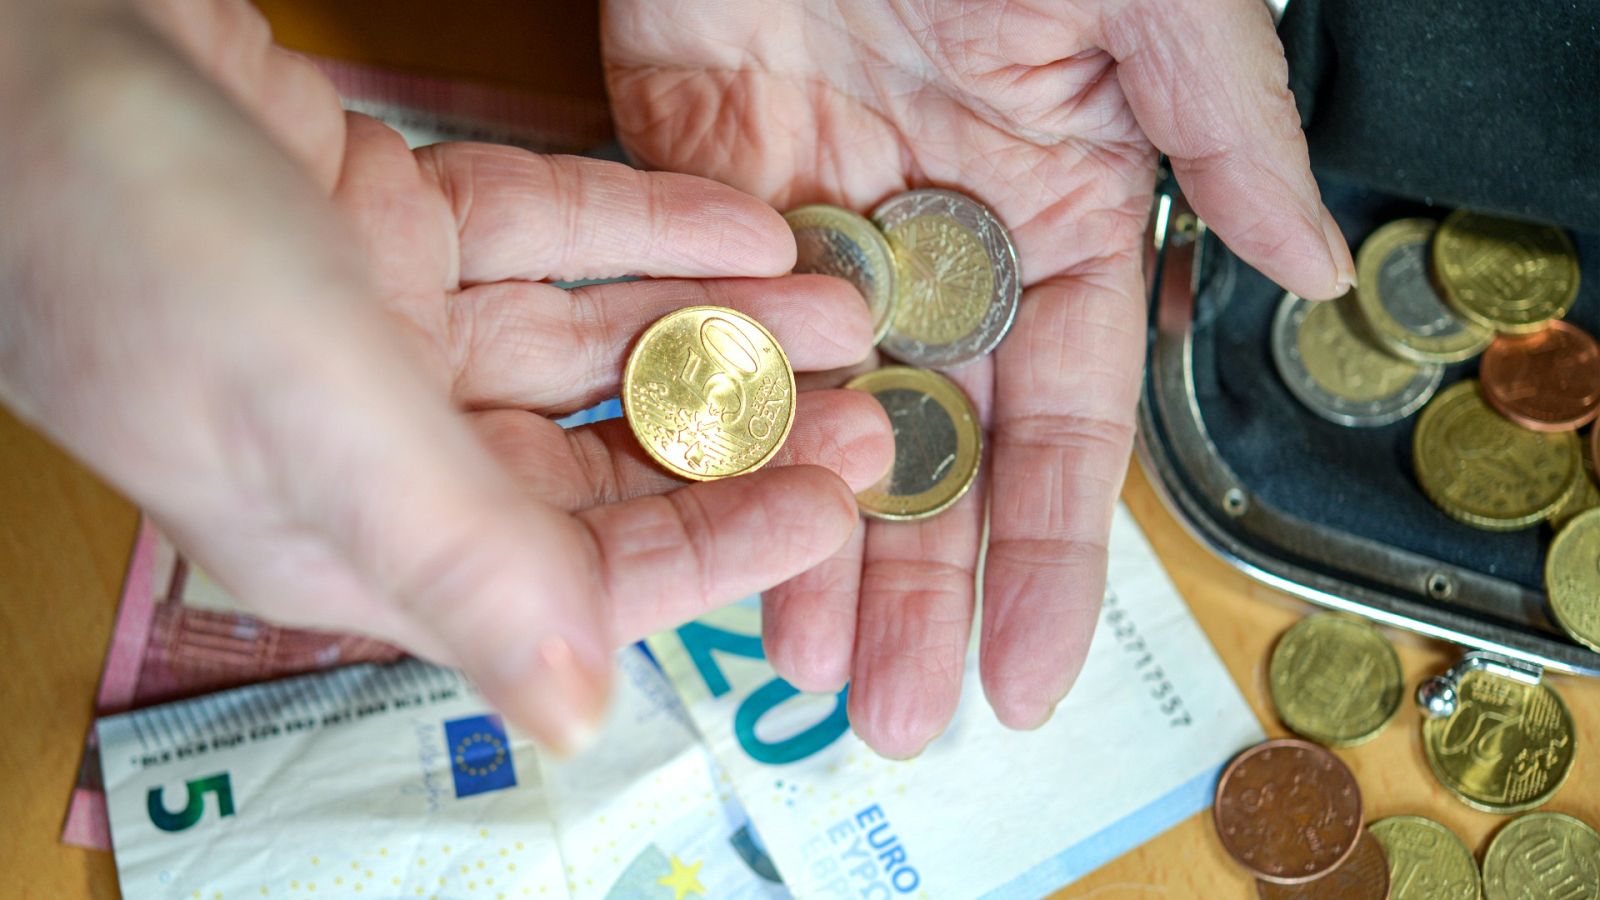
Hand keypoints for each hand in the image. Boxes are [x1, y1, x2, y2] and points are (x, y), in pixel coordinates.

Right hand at [0, 0, 890, 751]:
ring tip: (835, 300)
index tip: (837, 500)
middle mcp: (379, 446)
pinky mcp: (389, 223)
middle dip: (735, 430)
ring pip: (590, 341)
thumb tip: (577, 716)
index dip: (719, 546)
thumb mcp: (314, 415)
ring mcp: (386, 329)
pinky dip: (640, 228)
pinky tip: (741, 223)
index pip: (577, 579)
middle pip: (600, 460)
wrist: (18, 49)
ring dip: (711, 322)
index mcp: (355, 537)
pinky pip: (546, 234)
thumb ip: (457, 559)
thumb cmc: (124, 236)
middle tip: (862, 394)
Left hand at [605, 0, 1354, 755]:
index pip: (1063, 415)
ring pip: (810, 407)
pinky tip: (696, 519)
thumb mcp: (1148, 5)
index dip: (1051, 551)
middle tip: (897, 713)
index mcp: (1059, 205)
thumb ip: (1220, 139)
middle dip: (917, 583)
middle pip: (930, 442)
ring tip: (796, 667)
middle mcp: (940, 233)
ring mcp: (817, 212)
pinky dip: (701, 417)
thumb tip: (1322, 271)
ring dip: (802, 533)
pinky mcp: (700, 177)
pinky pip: (703, 317)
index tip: (1033, 673)